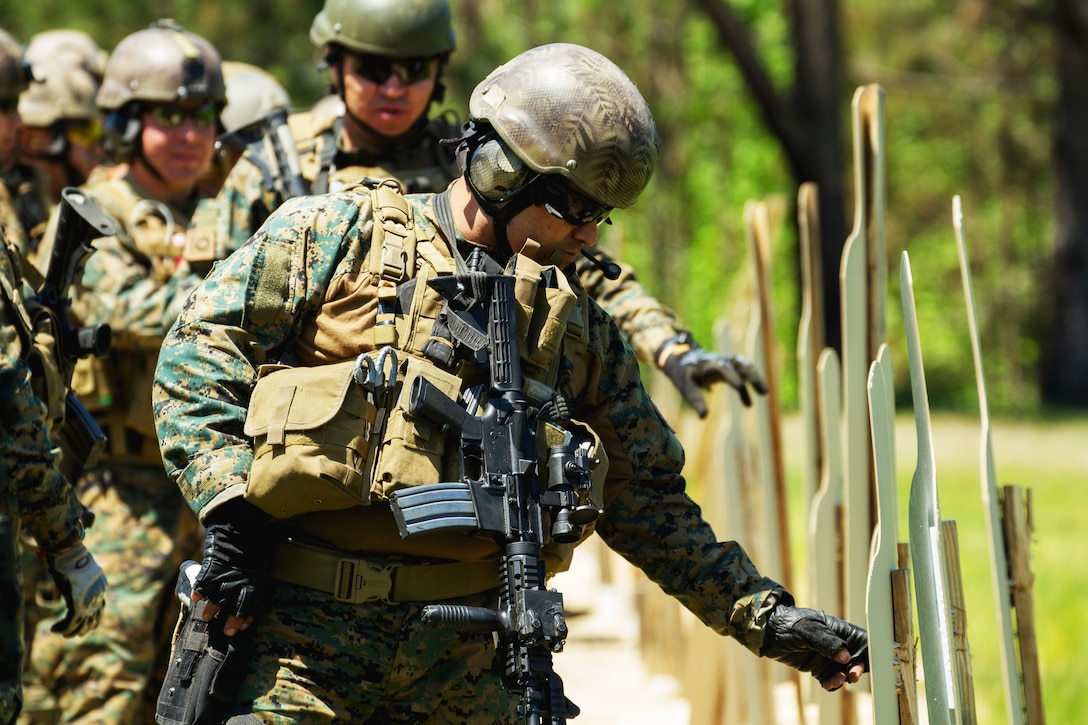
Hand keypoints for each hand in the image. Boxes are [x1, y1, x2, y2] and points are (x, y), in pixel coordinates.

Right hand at [45, 542, 107, 636]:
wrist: (68, 551)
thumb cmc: (70, 559)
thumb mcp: (79, 572)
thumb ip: (80, 582)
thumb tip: (74, 586)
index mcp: (100, 586)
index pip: (100, 608)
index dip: (92, 620)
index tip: (85, 627)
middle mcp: (98, 594)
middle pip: (94, 618)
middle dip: (82, 629)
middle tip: (71, 635)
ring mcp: (88, 598)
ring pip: (82, 623)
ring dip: (71, 631)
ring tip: (63, 634)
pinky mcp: (77, 601)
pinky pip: (72, 621)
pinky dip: (63, 627)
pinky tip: (54, 629)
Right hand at [193, 503, 269, 636]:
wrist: (241, 522)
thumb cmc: (254, 544)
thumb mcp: (261, 563)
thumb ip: (256, 581)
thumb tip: (252, 600)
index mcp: (255, 578)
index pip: (251, 603)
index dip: (246, 617)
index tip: (241, 629)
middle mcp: (240, 578)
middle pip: (234, 604)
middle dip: (230, 619)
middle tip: (226, 632)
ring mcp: (225, 572)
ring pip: (216, 596)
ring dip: (211, 609)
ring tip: (205, 618)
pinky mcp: (212, 564)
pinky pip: (203, 581)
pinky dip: (199, 590)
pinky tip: (196, 598)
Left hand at [662, 345, 767, 416]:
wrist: (682, 358)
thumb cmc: (683, 373)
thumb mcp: (685, 385)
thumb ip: (695, 399)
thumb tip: (704, 417)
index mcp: (707, 363)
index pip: (722, 367)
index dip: (731, 376)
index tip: (740, 387)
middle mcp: (719, 360)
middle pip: (739, 364)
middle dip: (751, 376)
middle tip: (763, 391)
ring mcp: (725, 361)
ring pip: (744, 366)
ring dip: (755, 377)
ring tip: (764, 392)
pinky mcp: (728, 366)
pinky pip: (741, 373)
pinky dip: (747, 385)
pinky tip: (750, 402)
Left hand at [761, 602, 868, 690]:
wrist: (768, 632)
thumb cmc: (789, 624)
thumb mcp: (808, 630)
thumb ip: (827, 642)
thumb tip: (846, 656)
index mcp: (841, 631)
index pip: (863, 641)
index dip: (870, 651)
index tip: (869, 662)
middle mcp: (838, 645)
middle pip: (857, 660)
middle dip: (857, 669)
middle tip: (852, 676)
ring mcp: (829, 658)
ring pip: (844, 672)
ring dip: (842, 678)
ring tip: (832, 680)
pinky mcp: (819, 669)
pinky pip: (831, 680)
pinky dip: (832, 684)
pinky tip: (826, 684)